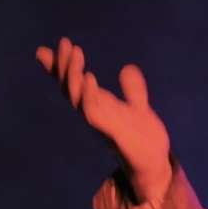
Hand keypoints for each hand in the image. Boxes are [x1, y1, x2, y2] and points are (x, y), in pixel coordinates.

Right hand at [36, 38, 173, 201]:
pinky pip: (94, 114)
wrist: (155, 166)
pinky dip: (89, 96)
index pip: (74, 84)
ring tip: (76, 52)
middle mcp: (94, 114)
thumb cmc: (143, 140)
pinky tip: (89, 78)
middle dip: (64, 66)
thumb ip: (133, 90)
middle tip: (64, 42)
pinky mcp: (114, 134)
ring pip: (77, 99)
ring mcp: (102, 124)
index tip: (51, 47)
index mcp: (98, 106)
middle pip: (69, 89)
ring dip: (74, 76)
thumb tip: (127, 68)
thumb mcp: (138, 108)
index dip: (61, 68)